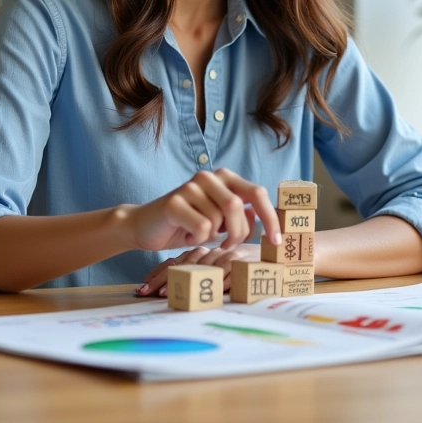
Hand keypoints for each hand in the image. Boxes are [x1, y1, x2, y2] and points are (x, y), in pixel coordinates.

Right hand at [125, 168, 280, 254]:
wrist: (145, 227)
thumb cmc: (187, 225)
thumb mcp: (219, 221)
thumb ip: (239, 216)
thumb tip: (259, 219)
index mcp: (224, 177)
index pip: (256, 193)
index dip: (270, 218)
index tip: (277, 241)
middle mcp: (209, 176)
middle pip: (237, 207)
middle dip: (238, 233)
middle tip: (228, 246)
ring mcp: (190, 187)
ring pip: (219, 221)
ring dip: (214, 238)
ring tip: (199, 236)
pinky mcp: (175, 201)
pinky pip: (201, 228)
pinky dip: (197, 239)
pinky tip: (186, 234)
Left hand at [137, 244, 259, 295]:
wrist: (284, 256)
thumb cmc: (254, 267)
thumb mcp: (227, 269)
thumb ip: (209, 274)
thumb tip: (179, 288)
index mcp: (210, 252)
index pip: (180, 260)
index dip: (162, 272)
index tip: (145, 286)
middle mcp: (217, 252)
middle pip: (185, 263)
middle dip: (164, 278)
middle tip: (147, 293)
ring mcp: (230, 255)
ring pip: (202, 268)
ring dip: (183, 282)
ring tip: (166, 295)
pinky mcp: (245, 261)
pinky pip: (227, 271)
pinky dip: (213, 281)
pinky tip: (198, 292)